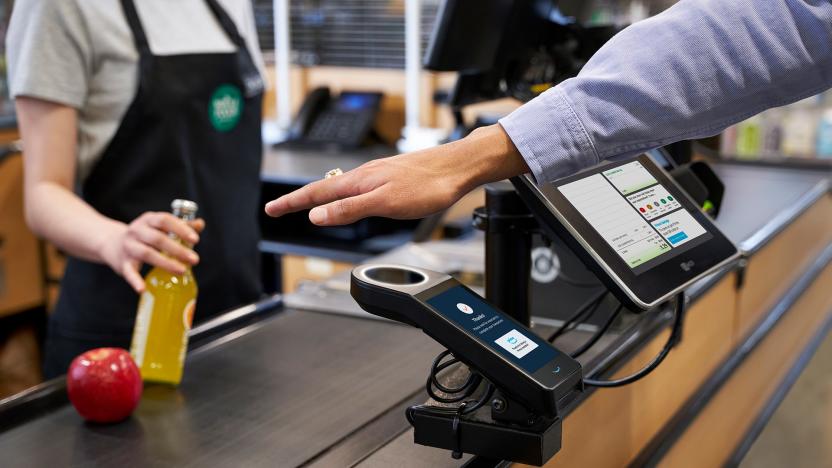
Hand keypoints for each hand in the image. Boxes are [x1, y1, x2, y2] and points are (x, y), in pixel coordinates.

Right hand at [101, 212, 204, 292]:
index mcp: (148, 220)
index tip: (195, 239)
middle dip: (177, 249)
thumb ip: (180, 225)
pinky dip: (135, 281)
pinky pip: (129, 272)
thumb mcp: (159, 227)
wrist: (111, 243)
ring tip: (182, 271)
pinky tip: (142, 289)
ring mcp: (128, 247)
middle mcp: (136, 231)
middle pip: (157, 239)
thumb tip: (200, 224)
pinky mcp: (122, 263)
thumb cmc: (144, 235)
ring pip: (146, 254)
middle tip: (194, 259)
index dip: (180, 229)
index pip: (165, 220)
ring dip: (165, 263)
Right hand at [264, 125, 528, 224]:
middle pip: (324, 189)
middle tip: (278, 208)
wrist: (458, 168)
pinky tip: (349, 199)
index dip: (292, 203)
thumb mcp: (385, 203)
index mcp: (359, 181)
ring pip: (340, 187)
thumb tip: (317, 217)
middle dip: (299, 199)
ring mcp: (378, 175)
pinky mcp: (391, 177)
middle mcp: (365, 175)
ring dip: (320, 197)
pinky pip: (357, 187)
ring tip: (305, 205)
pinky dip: (342, 195)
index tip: (270, 210)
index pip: (316, 194)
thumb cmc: (428, 185)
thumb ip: (350, 210)